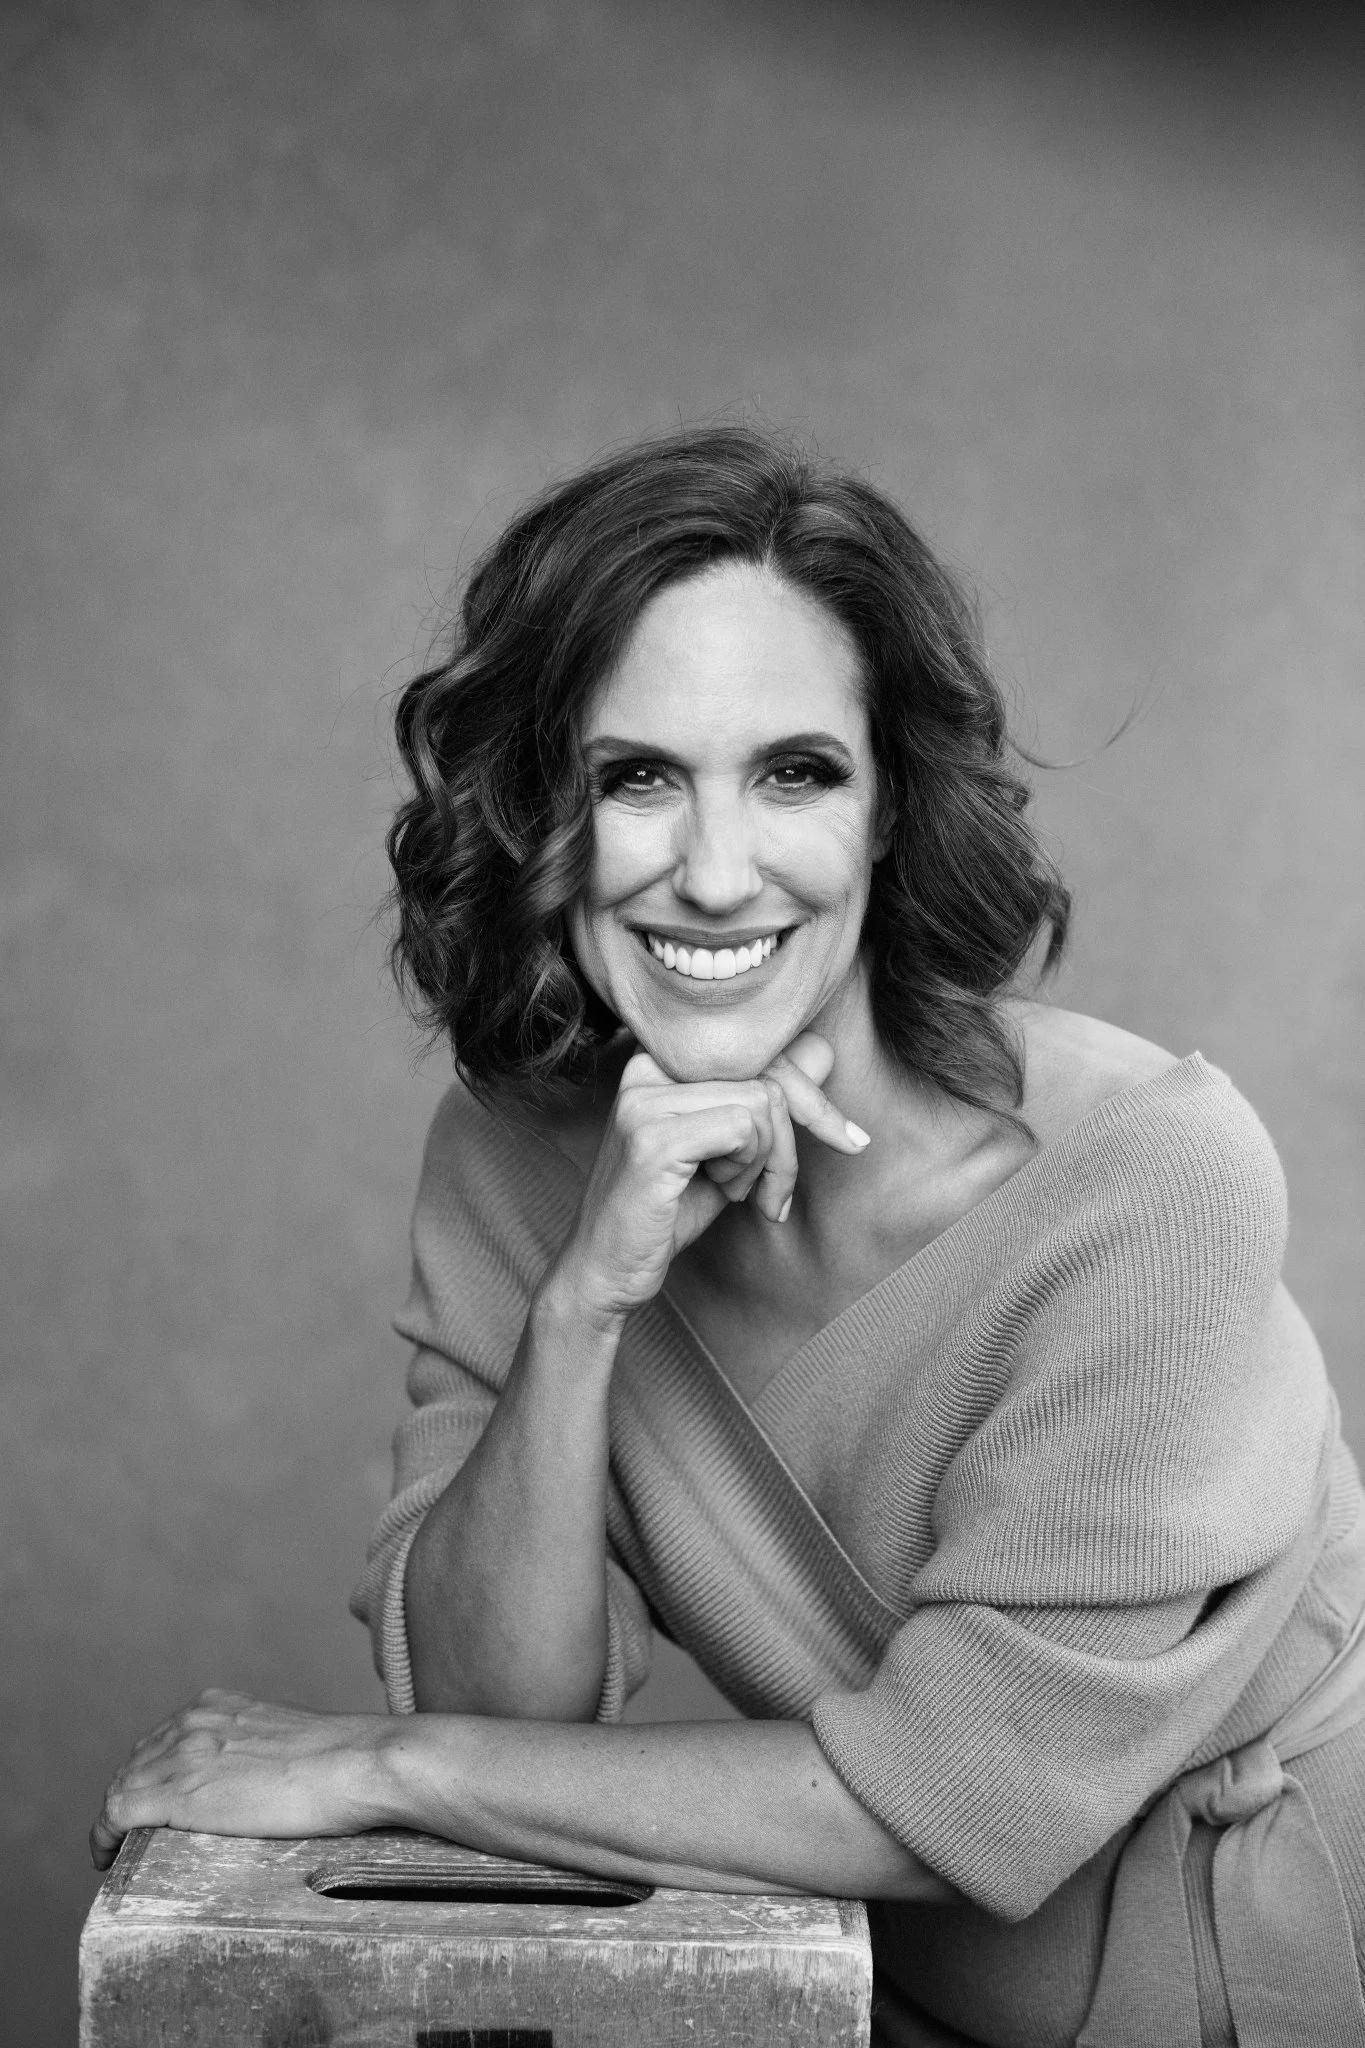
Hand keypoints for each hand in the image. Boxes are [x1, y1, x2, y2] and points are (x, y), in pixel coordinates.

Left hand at [89, 1690, 398, 1869]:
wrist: (356, 1764)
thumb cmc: (340, 1759)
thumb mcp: (284, 1735)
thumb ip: (256, 1746)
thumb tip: (258, 1776)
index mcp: (217, 1704)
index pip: (159, 1740)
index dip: (146, 1775)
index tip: (149, 1804)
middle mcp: (193, 1720)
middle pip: (134, 1762)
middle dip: (127, 1797)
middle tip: (131, 1835)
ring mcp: (185, 1755)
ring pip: (121, 1787)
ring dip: (113, 1820)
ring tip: (117, 1850)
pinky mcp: (181, 1794)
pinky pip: (118, 1813)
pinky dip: (103, 1836)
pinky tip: (107, 1856)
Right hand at [550, 1030, 868, 1328]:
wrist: (605, 1271)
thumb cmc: (665, 1212)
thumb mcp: (729, 1150)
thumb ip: (767, 1099)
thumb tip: (822, 1048)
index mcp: (659, 1062)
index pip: (762, 1053)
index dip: (810, 1099)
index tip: (850, 1140)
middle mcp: (647, 1069)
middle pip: (767, 1080)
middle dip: (790, 1143)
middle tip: (775, 1194)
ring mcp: (644, 1101)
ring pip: (760, 1105)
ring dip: (765, 1162)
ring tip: (733, 1191)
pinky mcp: (651, 1139)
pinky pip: (742, 1130)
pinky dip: (748, 1170)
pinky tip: (723, 1193)